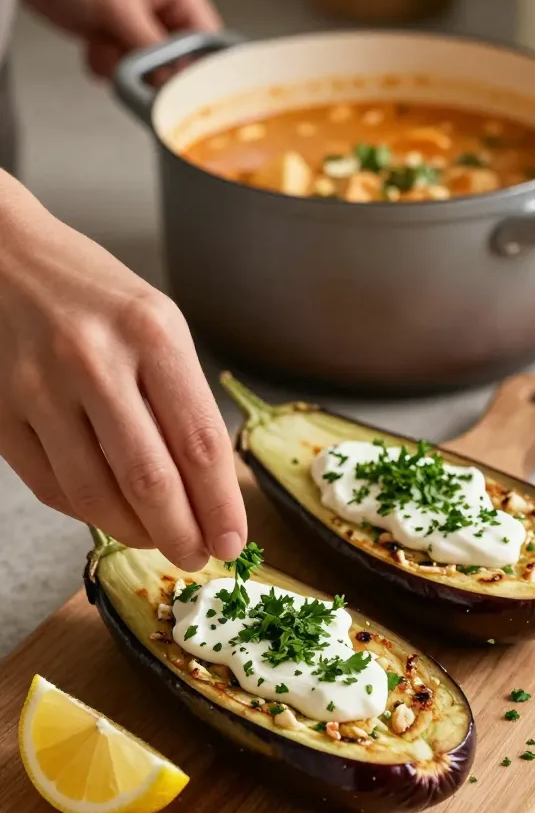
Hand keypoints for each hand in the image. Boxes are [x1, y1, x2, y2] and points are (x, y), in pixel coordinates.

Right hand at [0, 171, 245, 569]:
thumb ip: (180, 398)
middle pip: (150, 481)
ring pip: (97, 495)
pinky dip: (88, 513)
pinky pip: (52, 488)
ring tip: (157, 539)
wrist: (0, 256)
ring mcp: (40, 389)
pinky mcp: (0, 413)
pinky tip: (110, 513)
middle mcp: (95, 361)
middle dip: (182, 535)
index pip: (200, 443)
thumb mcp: (155, 323)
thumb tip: (207, 486)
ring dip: (136, 533)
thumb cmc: (91, 294)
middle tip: (196, 556)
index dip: (221, 505)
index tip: (233, 542)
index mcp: (151, 333)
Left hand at [24, 0, 220, 78]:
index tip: (182, 90)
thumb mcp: (120, 6)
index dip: (198, 72)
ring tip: (104, 41)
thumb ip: (150, 47)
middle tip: (129, 56)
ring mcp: (139, 29)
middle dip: (149, 71)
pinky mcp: (116, 41)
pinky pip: (123, 73)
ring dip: (122, 68)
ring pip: (147, 75)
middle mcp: (164, 13)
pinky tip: (92, 44)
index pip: (208, 46)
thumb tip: (170, 83)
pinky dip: (105, 66)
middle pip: (177, 67)